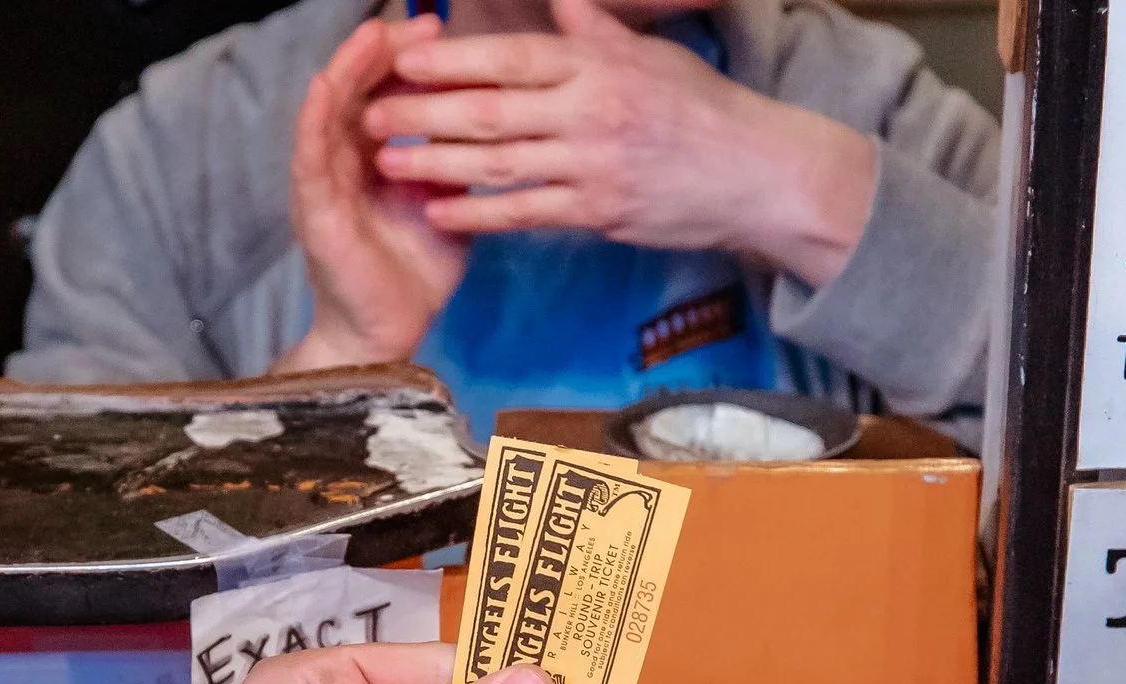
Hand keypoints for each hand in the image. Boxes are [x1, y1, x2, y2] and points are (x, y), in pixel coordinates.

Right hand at [272, 15, 473, 373]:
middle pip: (359, 89)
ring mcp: (326, 184)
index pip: (388, 90)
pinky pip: (309, 158)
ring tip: (371, 34)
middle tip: (421, 24)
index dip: (409, 58)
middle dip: (386, 52)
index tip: (441, 30)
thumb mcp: (449, 202)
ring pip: (331, 112)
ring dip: (348, 70)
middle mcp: (346, 162)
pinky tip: (324, 88)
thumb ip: (458, 162)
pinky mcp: (315, 212)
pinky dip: (315, 120)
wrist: (391, 331)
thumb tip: (491, 117)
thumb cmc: (415, 270)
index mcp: (377, 156)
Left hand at [365, 0, 877, 289]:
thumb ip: (592, 27)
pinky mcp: (598, 213)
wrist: (756, 175)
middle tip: (369, 115)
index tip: (402, 60)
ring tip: (385, 162)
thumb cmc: (699, 110)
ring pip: (499, 164)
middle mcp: (591, 111)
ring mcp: (593, 165)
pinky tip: (437, 210)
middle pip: (492, 110)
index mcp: (599, 64)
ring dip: (437, 164)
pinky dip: (479, 212)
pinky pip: (525, 213)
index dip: (451, 59)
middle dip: (424, 113)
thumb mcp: (648, 54)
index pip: (511, 56)